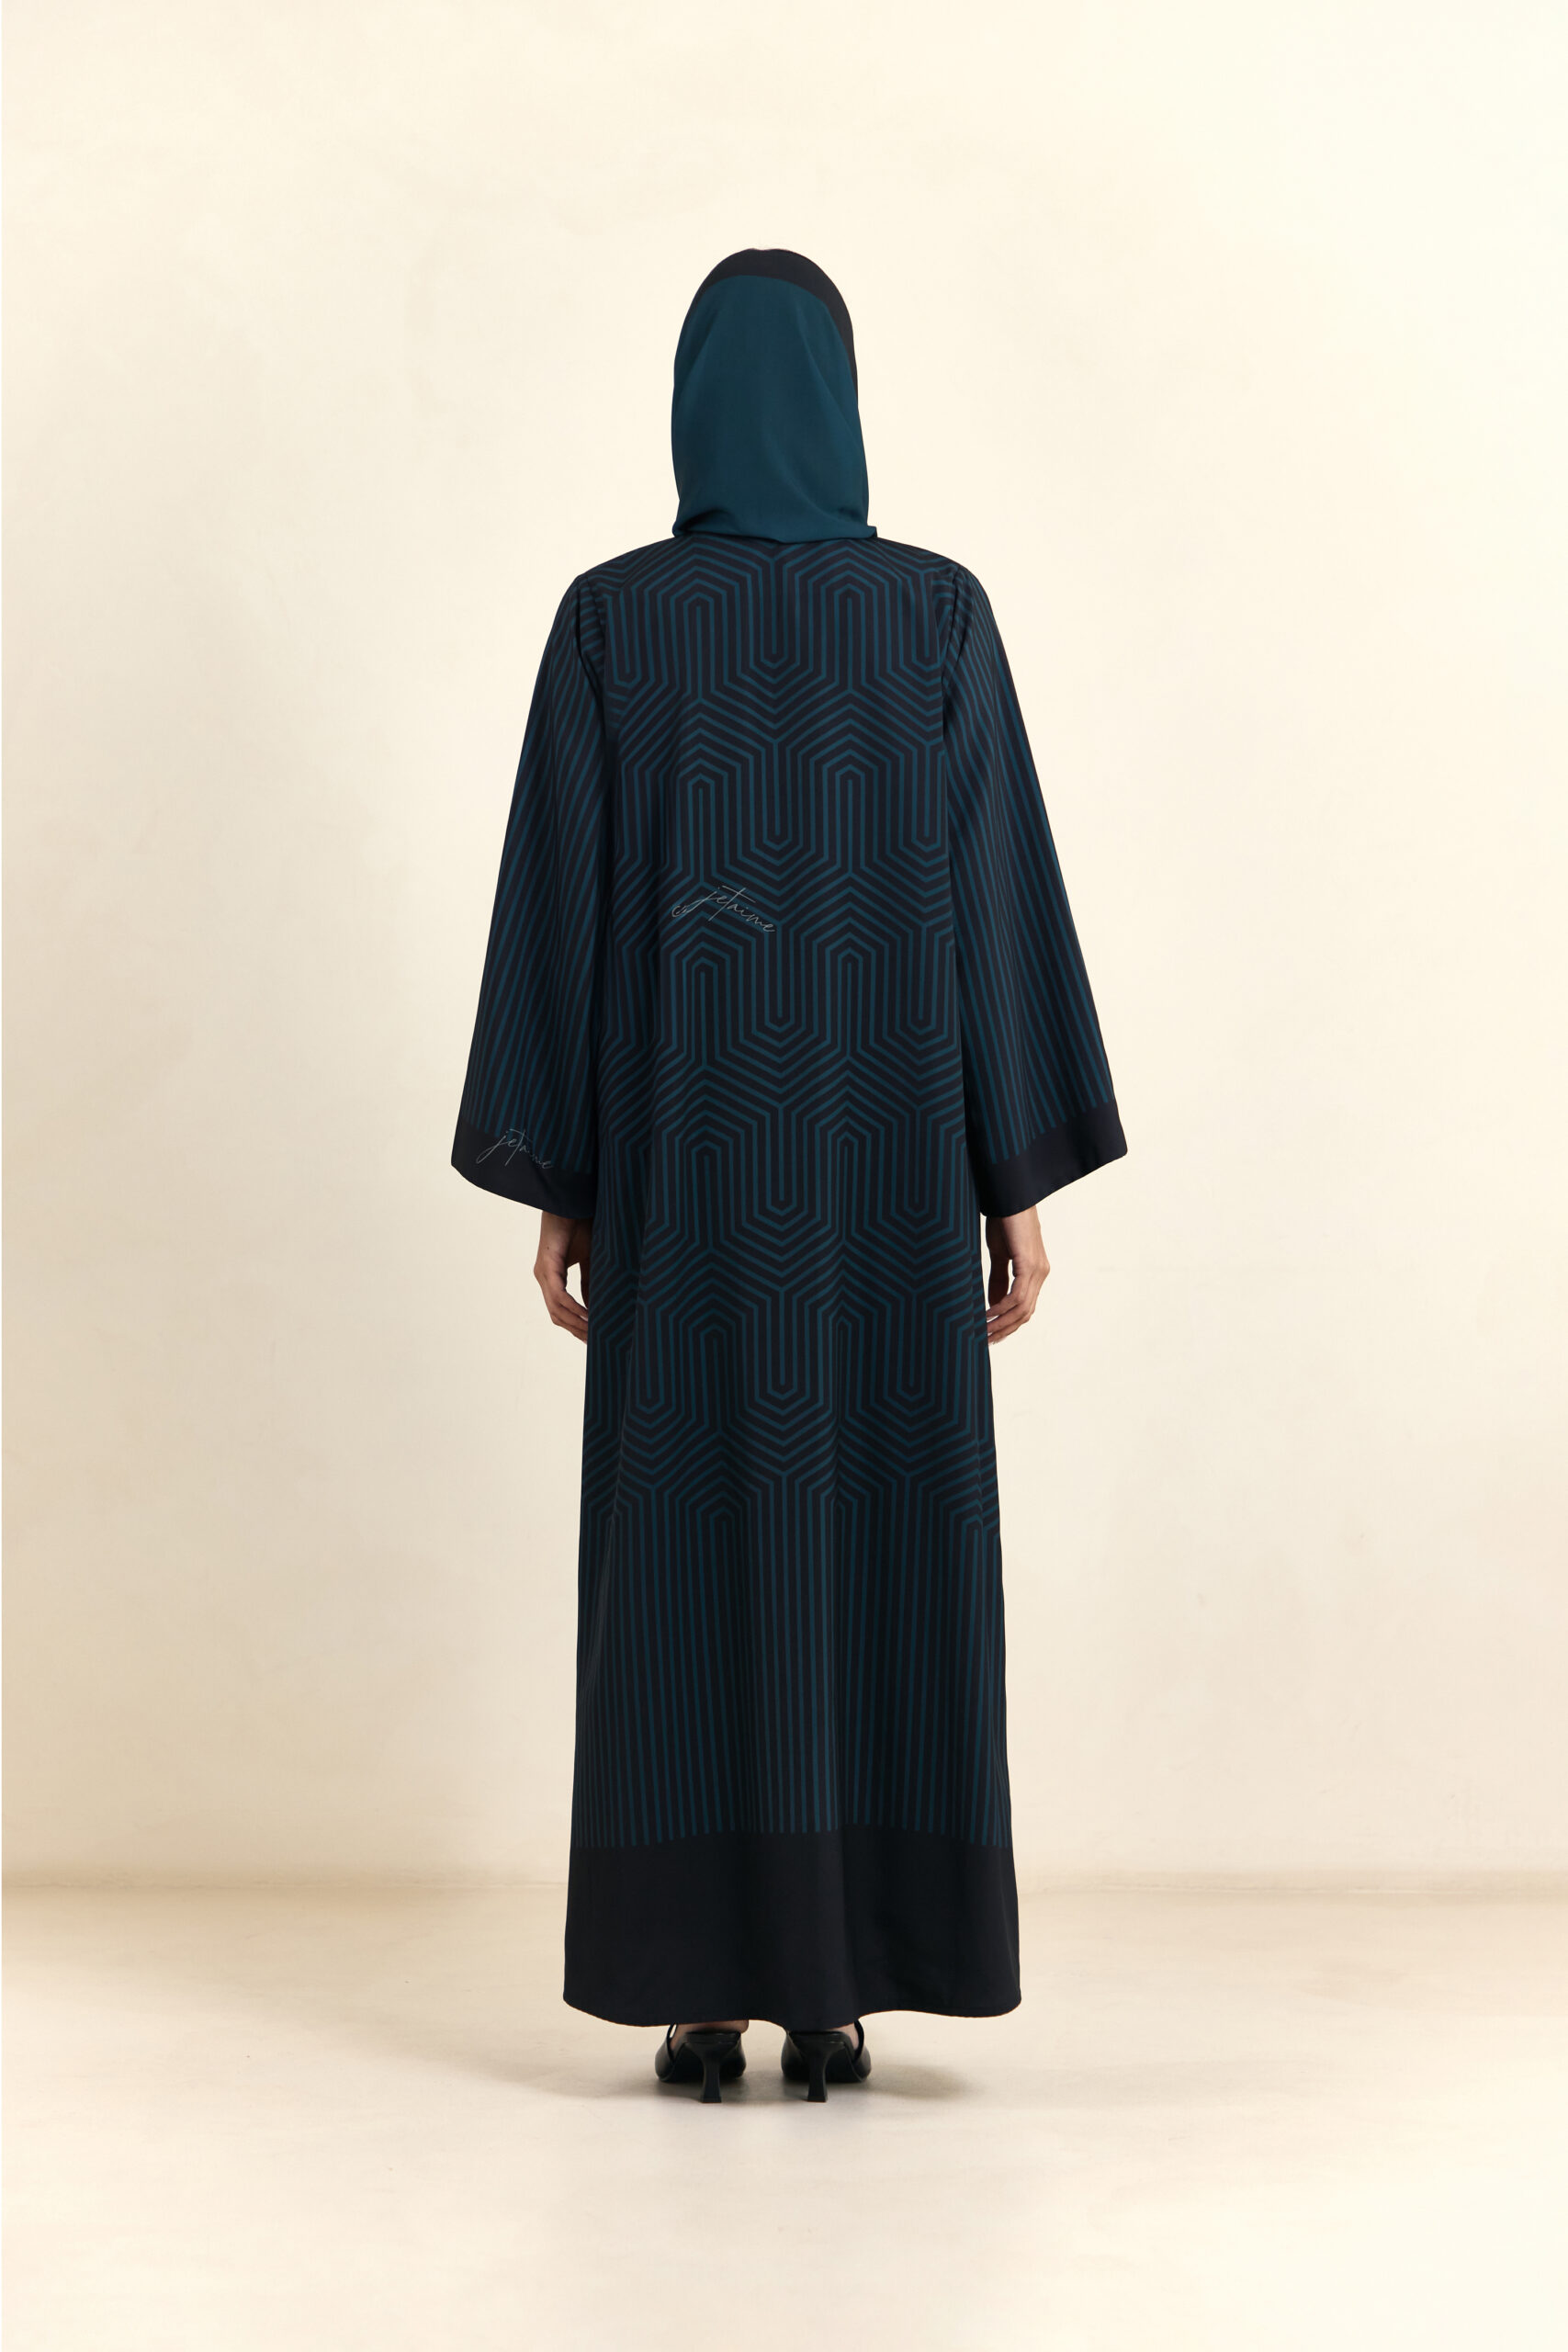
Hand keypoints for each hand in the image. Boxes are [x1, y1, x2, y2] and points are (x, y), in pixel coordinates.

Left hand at [535, 1212, 590, 1341]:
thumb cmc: (579, 1226)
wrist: (571, 1202)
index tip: (592, 1338)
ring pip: (557, 1310)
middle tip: (596, 1342)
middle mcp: (544, 1278)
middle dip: (576, 1331)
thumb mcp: (589, 1260)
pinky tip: (588, 1316)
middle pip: (557, 1316)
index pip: (560, 1311)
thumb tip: (593, 1306)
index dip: (575, 1327)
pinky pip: (559, 1296)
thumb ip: (589, 1283)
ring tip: (594, 1333)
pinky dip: (574, 1308)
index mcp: (551, 1277)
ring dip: (576, 1324)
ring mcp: (543, 1273)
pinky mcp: (548, 1266)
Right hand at [983, 1206, 1049, 1343]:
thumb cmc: (1004, 1222)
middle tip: (985, 1340)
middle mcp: (1040, 1274)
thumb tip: (995, 1303)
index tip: (992, 1335)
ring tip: (983, 1331)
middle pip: (1025, 1313)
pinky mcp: (1029, 1264)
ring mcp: (1037, 1270)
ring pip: (1022, 1308)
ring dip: (1001, 1323)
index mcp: (1035, 1273)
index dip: (1009, 1324)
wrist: (1009, 1198)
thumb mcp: (1000, 1255)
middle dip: (1005, 1329)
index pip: (1025, 1308)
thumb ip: (999, 1279)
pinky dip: (1001, 1308)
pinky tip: (987, 1313)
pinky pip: (1016, 1295)